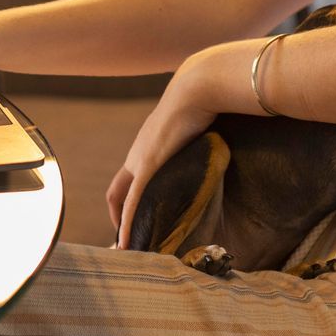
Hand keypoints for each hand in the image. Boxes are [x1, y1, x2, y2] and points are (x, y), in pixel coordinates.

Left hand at [106, 52, 219, 248]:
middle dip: (118, 217)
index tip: (137, 218)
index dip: (128, 199)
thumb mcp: (198, 128)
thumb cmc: (204, 102)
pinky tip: (127, 241)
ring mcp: (140, 159)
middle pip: (116, 191)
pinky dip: (127, 223)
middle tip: (128, 240)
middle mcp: (137, 153)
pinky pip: (132, 201)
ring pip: (121, 199)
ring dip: (122, 224)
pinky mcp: (148, 165)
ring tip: (128, 247)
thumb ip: (200, 142)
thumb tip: (219, 147)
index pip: (128, 178)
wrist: (199, 88)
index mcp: (147, 145)